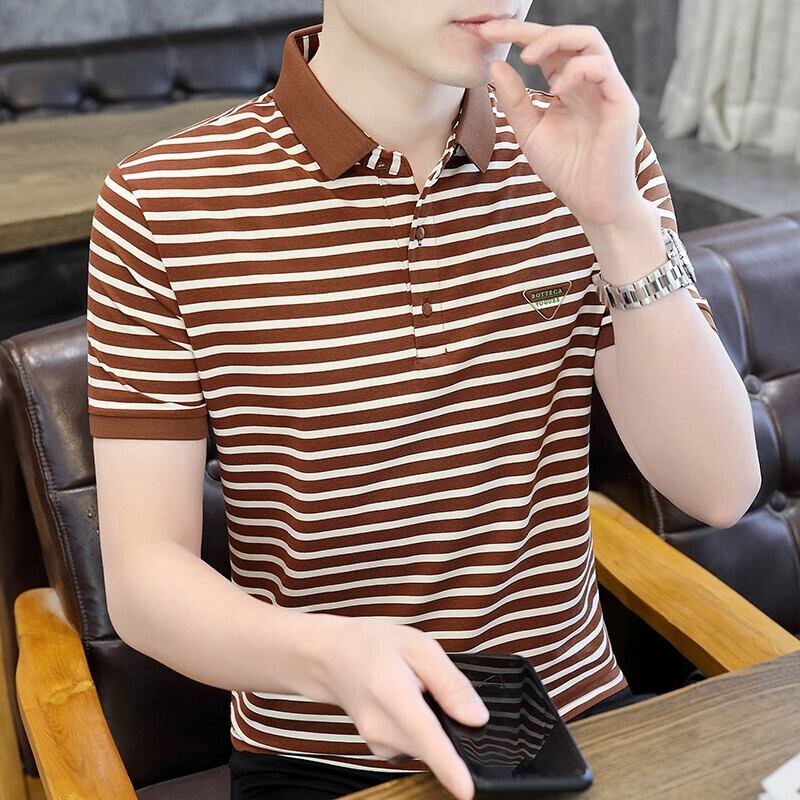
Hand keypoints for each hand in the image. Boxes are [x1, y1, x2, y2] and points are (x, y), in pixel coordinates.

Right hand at [306, 616, 489, 799]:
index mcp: (393, 695)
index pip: (426, 736)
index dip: (449, 767)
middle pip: (436, 742)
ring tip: (411, 689)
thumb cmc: (373, 646)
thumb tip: (477, 718)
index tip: (466, 791)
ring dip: (433, 722)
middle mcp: (382, 729)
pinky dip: (420, 727)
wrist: (332, 658)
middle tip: (426, 682)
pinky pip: (417, 745)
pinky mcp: (382, 751)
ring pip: (428, 744)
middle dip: (447, 719)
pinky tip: (404, 703)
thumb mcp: (419, 646)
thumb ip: (450, 683)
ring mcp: (379, 745)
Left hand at [475, 18, 643, 228]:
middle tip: (498, 32)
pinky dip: (577, 70)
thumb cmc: (566, 170)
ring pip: (590, 41)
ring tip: (527, 57)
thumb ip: (514, 101)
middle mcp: (590, 82)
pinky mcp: (622, 104)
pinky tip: (556, 88)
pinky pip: (603, 69)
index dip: (517, 36)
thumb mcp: (530, 132)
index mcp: (569, 86)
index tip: (484, 32)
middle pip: (567, 36)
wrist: (593, 203)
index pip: (546, 49)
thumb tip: (494, 65)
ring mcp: (608, 90)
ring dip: (555, 40)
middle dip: (531, 29)